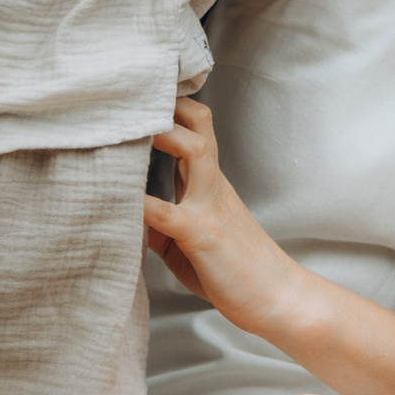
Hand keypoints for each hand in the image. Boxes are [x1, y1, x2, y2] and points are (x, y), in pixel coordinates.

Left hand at [142, 99, 305, 332]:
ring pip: (194, 150)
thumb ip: (158, 222)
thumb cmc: (236, 270)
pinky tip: (115, 199)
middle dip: (165, 103)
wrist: (278, 298)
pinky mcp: (202, 234)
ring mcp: (209, 206)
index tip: (137, 98)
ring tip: (129, 128)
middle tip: (129, 97)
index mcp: (209, 183)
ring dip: (162, 134)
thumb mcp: (189, 240)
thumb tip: (122, 214)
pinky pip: (167, 212)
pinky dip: (140, 204)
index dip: (169, 108)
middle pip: (198, 123)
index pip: (194, 128)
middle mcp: (211, 185)